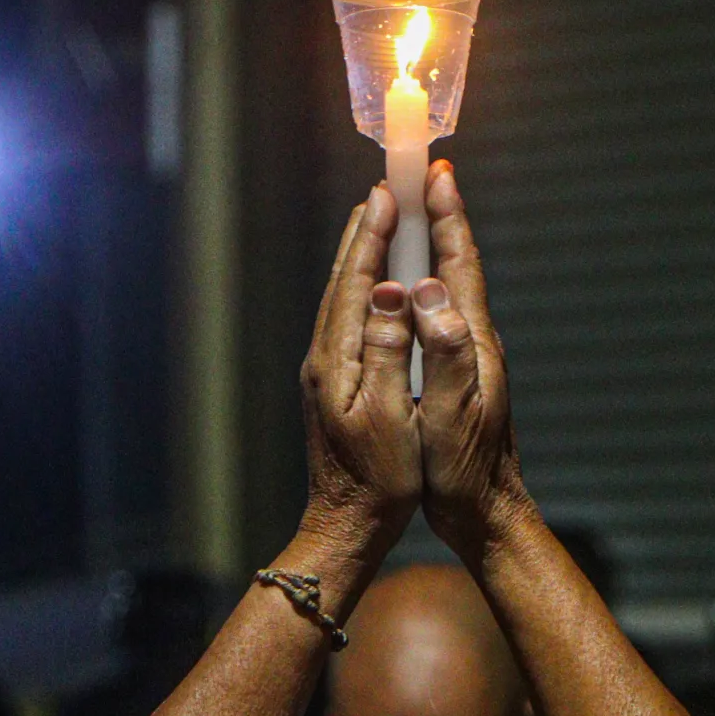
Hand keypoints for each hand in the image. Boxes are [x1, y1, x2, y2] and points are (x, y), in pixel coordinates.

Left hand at [298, 184, 422, 554]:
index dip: (375, 235)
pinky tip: (376, 288)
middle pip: (344, 280)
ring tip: (380, 223)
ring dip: (363, 257)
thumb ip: (386, 350)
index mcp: (337, 360)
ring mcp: (326, 371)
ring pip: (344, 298)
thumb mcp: (390, 416)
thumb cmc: (379, 480)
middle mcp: (324, 358)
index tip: (390, 192)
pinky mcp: (334, 385)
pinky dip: (363, 289)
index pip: (355, 282)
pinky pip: (349, 319)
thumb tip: (385, 292)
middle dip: (366, 233)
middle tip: (386, 190)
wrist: (348, 525)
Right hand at [409, 163, 530, 560]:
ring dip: (427, 248)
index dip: (447, 216)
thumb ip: (445, 351)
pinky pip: (435, 315)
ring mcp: (466, 358)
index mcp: (474, 342)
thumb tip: (431, 291)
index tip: (436, 173)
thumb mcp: (451, 411)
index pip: (460, 264)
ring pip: (444, 289)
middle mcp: (474, 341)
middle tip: (419, 177)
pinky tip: (405, 292)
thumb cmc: (464, 470)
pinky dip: (419, 287)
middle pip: (454, 265)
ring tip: (407, 219)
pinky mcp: (454, 375)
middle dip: (436, 218)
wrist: (484, 514)